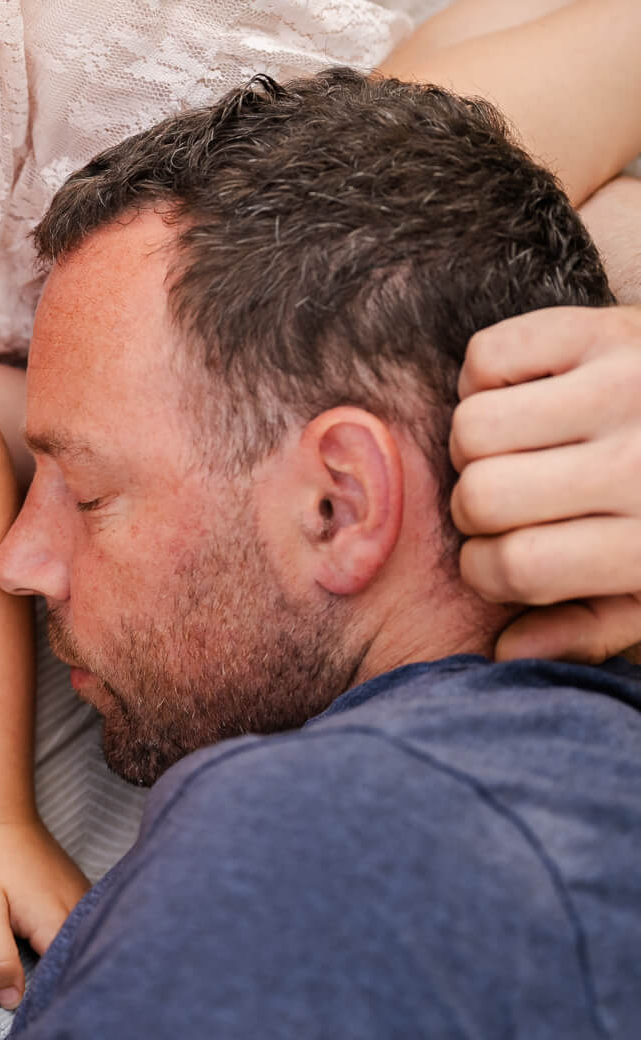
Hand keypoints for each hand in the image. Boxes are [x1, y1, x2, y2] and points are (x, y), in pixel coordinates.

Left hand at [0, 821, 88, 1008]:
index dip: (50, 1007)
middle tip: (39, 1019)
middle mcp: (83, 913)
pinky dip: (62, 952)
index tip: (30, 1028)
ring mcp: (83, 902)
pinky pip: (76, 935)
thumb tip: (13, 1004)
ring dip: (64, 972)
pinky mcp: (74, 896)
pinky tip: (45, 965)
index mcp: (60, 922)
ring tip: (45, 996)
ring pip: (81, 952)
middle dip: (62, 993)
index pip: (68, 981)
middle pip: (81, 967)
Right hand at [452, 305, 640, 661]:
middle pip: (481, 496)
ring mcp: (626, 386)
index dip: (489, 571)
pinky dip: (487, 377)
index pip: (513, 565)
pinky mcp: (609, 330)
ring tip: (522, 449)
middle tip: (515, 503)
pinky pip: (487, 355)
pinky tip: (529, 397)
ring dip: (479, 445)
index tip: (506, 563)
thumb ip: (589, 628)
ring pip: (472, 426)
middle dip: (479, 509)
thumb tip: (506, 649)